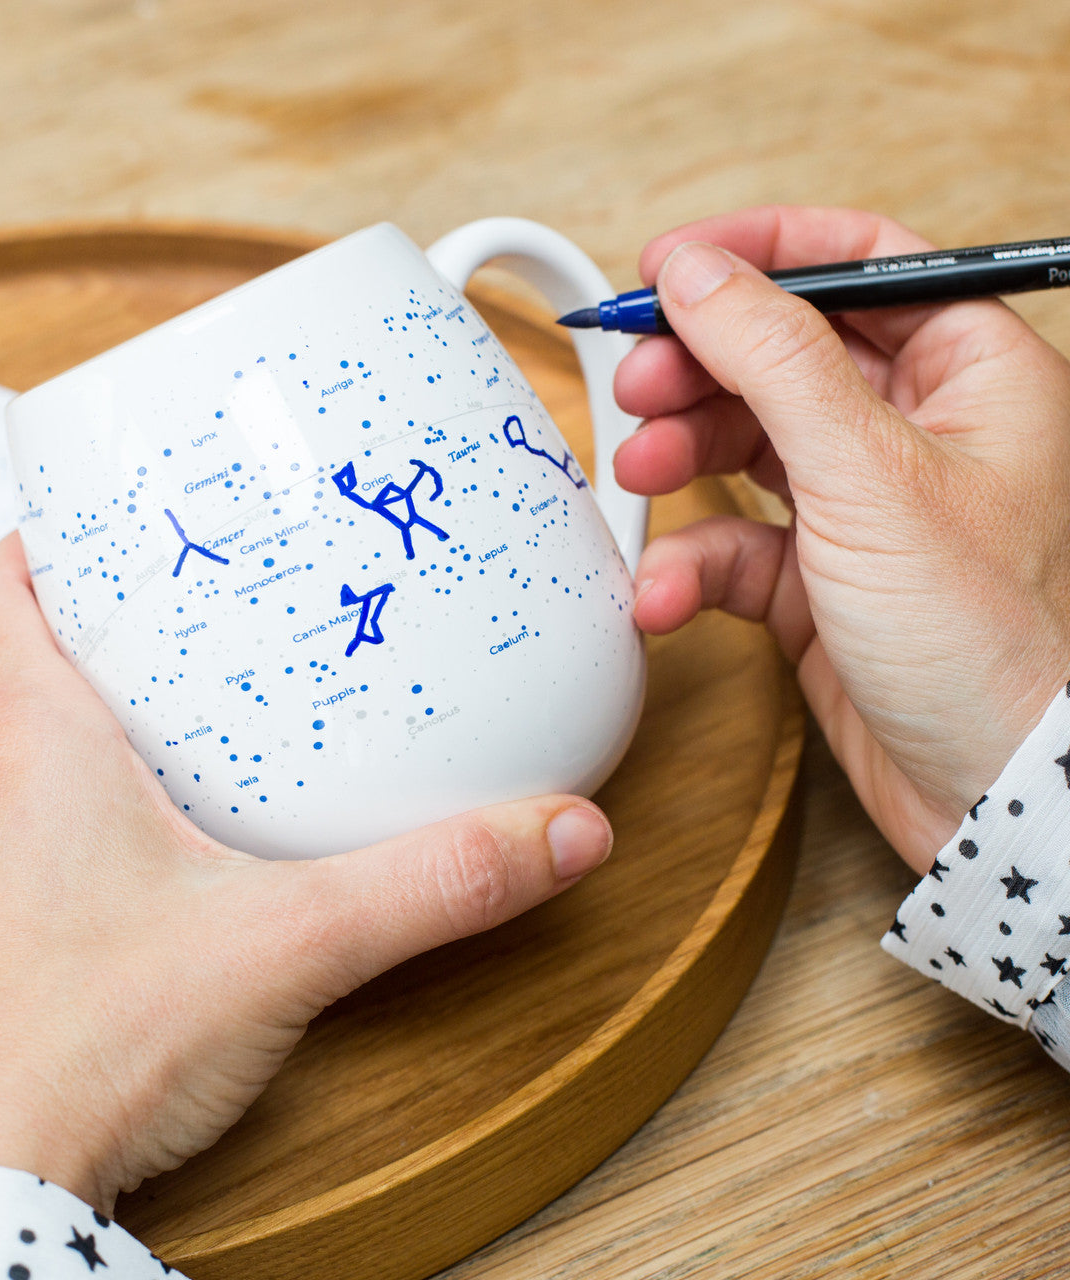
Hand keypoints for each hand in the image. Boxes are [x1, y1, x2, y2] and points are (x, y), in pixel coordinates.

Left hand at [0, 534, 611, 1215]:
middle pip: (11, 663)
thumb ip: (434, 881)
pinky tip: (148, 861)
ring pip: (4, 754)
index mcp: (26, 746)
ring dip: (80, 730)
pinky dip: (66, 818)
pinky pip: (3, 836)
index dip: (47, 542)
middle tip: (194, 625)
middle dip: (97, 635)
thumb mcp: (290, 943)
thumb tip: (559, 831)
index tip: (115, 527)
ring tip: (184, 730)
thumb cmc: (88, 1053)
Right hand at [613, 205, 1069, 872]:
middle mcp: (916, 433)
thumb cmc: (990, 639)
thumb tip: (696, 272)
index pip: (855, 267)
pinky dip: (690, 563)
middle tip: (635, 384)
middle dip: (699, 368)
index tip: (667, 267)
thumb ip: (773, 356)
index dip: (756, 255)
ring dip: (682, 460)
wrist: (993, 796)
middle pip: (782, 355)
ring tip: (639, 476)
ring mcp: (863, 510)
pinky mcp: (819, 583)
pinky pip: (735, 545)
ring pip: (747, 447)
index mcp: (968, 373)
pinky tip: (665, 591)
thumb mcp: (870, 472)